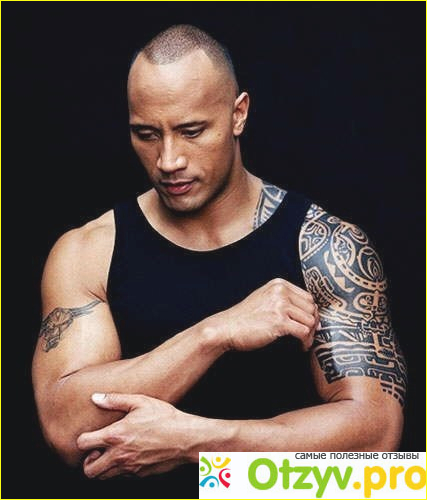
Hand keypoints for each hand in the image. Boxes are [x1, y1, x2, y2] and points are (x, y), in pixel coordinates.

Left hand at [77, 393, 194, 478]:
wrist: (186, 438)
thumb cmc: (165, 418)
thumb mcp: (140, 402)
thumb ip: (115, 400)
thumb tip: (96, 397)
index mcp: (116, 436)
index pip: (83, 444)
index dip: (82, 440)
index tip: (90, 436)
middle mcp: (119, 455)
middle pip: (89, 470)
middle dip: (88, 462)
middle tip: (97, 451)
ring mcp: (129, 468)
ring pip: (103, 477)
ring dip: (102, 468)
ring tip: (112, 454)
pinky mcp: (139, 475)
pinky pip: (121, 478)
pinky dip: (119, 470)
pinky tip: (128, 456)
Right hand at [210, 278, 319, 351]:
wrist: (227, 328)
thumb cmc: (244, 318)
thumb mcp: (264, 299)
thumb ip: (283, 299)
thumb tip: (308, 312)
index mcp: (278, 284)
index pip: (307, 297)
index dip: (311, 313)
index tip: (309, 324)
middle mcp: (280, 291)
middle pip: (311, 308)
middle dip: (313, 324)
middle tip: (308, 336)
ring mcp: (280, 305)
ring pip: (310, 321)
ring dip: (310, 334)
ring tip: (303, 342)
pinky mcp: (279, 322)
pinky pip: (304, 332)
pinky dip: (305, 342)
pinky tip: (300, 346)